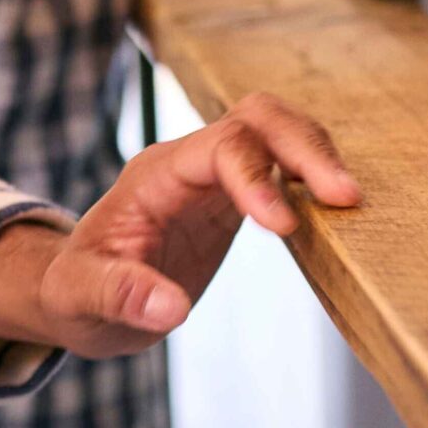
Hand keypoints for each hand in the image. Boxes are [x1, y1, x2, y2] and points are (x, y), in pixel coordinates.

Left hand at [0, 94, 360, 357]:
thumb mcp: (79, 300)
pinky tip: (339, 213)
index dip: (258, 178)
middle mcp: (188, 163)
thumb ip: (119, 296)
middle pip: (257, 118)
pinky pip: (283, 166)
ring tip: (352, 204)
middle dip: (305, 147)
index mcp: (154, 176)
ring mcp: (213, 176)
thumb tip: (172, 309)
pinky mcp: (233, 198)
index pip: (219, 148)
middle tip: (347, 198)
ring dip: (317, 156)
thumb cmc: (74, 292)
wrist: (78, 294)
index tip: (285, 228)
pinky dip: (314, 177)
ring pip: (277, 131)